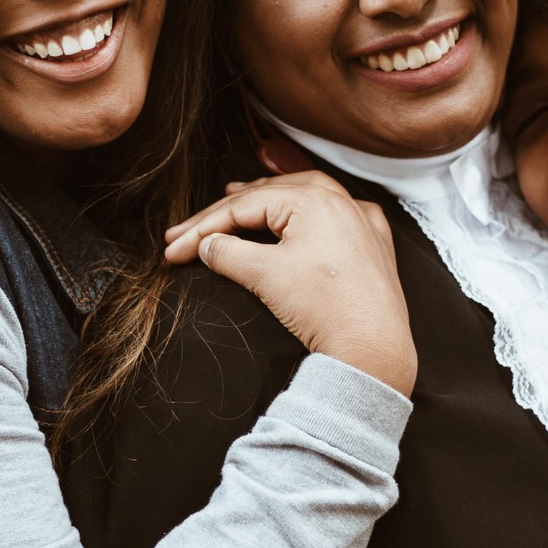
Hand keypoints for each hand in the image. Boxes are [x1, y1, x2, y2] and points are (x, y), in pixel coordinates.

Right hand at [165, 171, 416, 395]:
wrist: (374, 350)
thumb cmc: (322, 308)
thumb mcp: (264, 276)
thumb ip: (228, 253)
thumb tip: (206, 246)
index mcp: (313, 199)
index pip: (243, 207)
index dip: (202, 227)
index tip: (173, 248)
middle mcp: (340, 200)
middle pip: (269, 197)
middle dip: (226, 213)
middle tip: (187, 230)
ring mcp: (361, 220)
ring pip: (303, 197)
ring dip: (266, 200)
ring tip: (235, 198)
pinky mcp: (374, 243)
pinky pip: (334, 215)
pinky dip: (306, 212)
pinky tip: (294, 213)